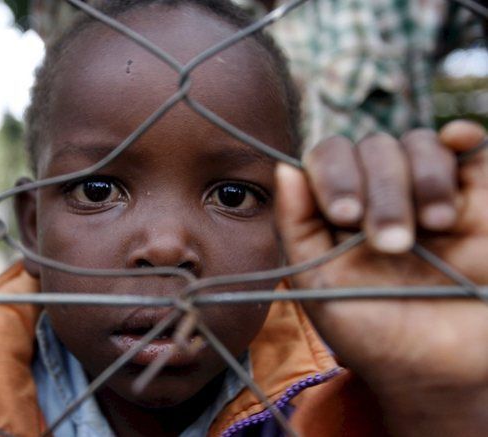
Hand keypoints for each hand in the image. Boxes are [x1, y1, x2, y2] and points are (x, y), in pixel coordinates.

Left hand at [275, 120, 487, 435]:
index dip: (333, 173)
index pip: (329, 158)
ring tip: (433, 227)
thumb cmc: (371, 334)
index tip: (345, 214)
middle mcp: (380, 194)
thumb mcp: (319, 285)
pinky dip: (461, 139)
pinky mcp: (477, 200)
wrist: (438, 373)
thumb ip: (297, 227)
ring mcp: (428, 194)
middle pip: (374, 149)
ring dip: (421, 178)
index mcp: (339, 209)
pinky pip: (470, 152)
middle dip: (382, 191)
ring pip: (418, 144)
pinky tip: (457, 142)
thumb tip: (286, 167)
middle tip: (391, 243)